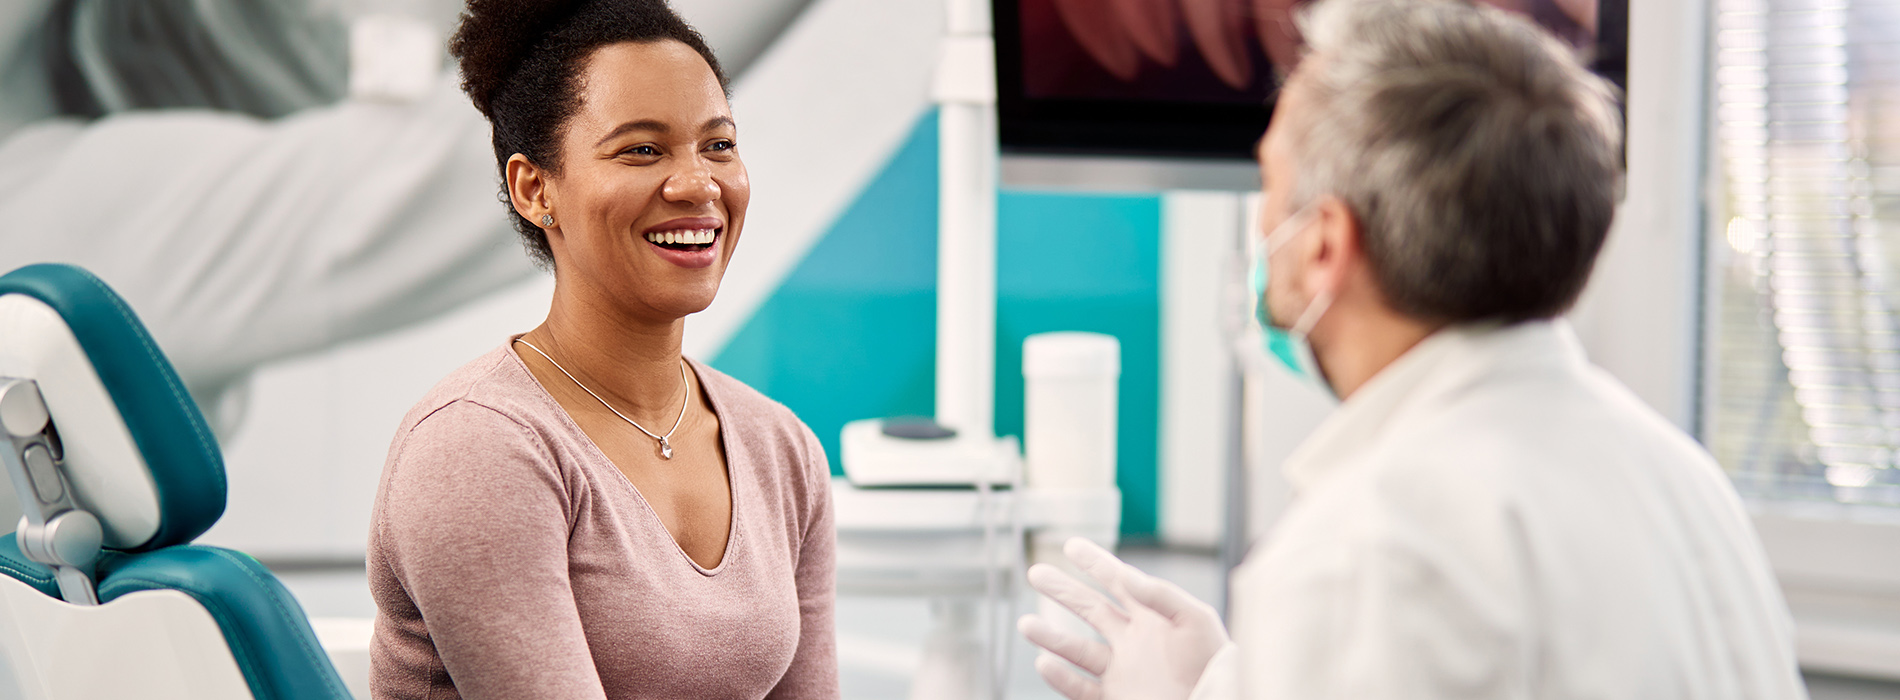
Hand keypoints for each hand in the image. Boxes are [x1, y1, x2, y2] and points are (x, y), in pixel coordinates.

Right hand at [1018, 537, 1230, 699]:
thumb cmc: (1216, 665)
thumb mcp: (1196, 620)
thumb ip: (1160, 594)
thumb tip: (1124, 574)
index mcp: (1153, 617)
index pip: (1118, 582)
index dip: (1095, 562)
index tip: (1071, 544)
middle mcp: (1133, 641)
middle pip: (1090, 609)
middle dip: (1062, 590)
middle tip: (1035, 573)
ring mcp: (1122, 671)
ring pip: (1078, 650)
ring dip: (1050, 637)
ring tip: (1025, 625)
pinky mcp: (1116, 698)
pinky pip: (1081, 688)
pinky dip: (1061, 678)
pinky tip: (1044, 663)